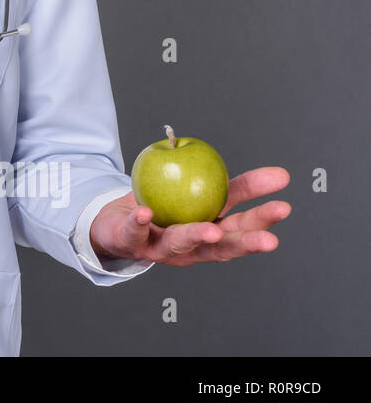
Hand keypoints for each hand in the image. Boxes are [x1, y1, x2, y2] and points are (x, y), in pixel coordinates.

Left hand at [89, 167, 290, 266]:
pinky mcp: (133, 241)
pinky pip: (136, 231)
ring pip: (183, 243)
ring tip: (212, 231)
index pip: (240, 222)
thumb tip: (229, 155)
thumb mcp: (192, 192)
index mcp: (211, 232)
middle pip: (222, 244)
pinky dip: (141, 222)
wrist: (116, 224)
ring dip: (198, 236)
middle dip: (247, 240)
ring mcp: (163, 247)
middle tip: (271, 237)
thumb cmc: (162, 206)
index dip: (262, 215)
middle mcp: (192, 246)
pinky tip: (147, 212)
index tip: (285, 201)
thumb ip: (212, 180)